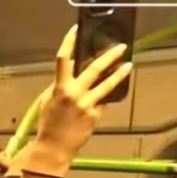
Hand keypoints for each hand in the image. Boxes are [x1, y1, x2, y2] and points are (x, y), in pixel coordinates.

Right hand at [31, 26, 132, 174]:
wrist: (54, 147)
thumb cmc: (48, 124)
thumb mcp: (48, 100)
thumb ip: (60, 84)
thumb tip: (72, 69)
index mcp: (59, 88)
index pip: (63, 59)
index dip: (69, 42)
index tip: (76, 29)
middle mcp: (74, 94)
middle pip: (94, 68)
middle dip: (109, 56)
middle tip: (121, 47)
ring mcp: (87, 104)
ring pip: (107, 84)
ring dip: (119, 73)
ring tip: (128, 65)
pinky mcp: (96, 114)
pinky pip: (103, 101)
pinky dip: (106, 96)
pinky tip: (111, 92)